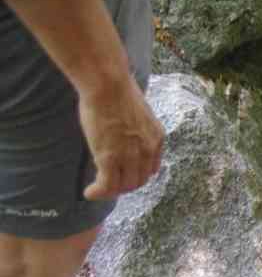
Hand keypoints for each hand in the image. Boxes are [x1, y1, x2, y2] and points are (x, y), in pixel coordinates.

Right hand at [79, 75, 163, 199]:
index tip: (125, 174)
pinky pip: (107, 185)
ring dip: (111, 190)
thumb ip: (136, 125)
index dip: (137, 174)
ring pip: (123, 185)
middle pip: (138, 180)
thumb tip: (124, 128)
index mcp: (157, 138)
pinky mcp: (109, 158)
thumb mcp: (137, 111)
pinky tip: (90, 193)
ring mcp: (130, 156)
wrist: (108, 83)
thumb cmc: (117, 89)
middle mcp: (148, 150)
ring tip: (98, 190)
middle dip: (124, 185)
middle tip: (109, 184)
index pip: (151, 168)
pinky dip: (98, 192)